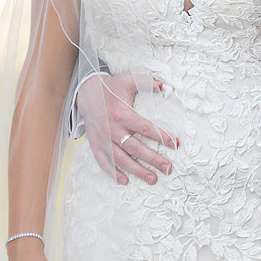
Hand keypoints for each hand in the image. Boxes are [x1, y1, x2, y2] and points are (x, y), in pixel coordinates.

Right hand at [77, 71, 177, 185]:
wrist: (86, 92)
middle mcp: (112, 128)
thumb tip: (164, 86)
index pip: (145, 128)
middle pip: (135, 148)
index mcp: (122, 113)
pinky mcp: (95, 144)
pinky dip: (113, 173)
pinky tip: (125, 181)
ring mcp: (103, 138)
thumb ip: (146, 82)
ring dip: (137, 171)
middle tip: (168, 168)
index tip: (175, 144)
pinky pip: (103, 161)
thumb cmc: (112, 87)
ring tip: (153, 179)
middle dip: (153, 159)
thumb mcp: (128, 79)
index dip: (161, 136)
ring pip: (121, 159)